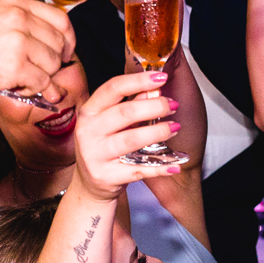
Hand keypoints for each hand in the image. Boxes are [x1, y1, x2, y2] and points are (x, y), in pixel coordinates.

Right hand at [0, 0, 75, 115]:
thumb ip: (21, 20)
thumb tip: (50, 38)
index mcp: (14, 2)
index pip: (61, 18)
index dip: (68, 39)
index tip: (64, 51)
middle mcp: (19, 18)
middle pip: (59, 43)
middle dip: (53, 61)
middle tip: (38, 70)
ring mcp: (18, 41)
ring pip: (53, 64)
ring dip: (42, 76)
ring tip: (21, 78)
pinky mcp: (15, 66)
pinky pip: (41, 82)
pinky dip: (33, 89)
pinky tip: (16, 86)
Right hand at [72, 70, 183, 200]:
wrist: (92, 185)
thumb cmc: (105, 148)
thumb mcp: (112, 123)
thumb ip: (132, 104)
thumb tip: (154, 88)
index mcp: (89, 112)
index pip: (112, 88)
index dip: (138, 80)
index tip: (161, 77)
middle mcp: (88, 132)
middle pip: (124, 113)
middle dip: (154, 107)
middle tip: (172, 105)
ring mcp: (95, 155)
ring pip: (131, 140)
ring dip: (158, 132)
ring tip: (175, 128)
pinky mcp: (106, 177)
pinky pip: (138, 170)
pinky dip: (159, 167)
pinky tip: (175, 165)